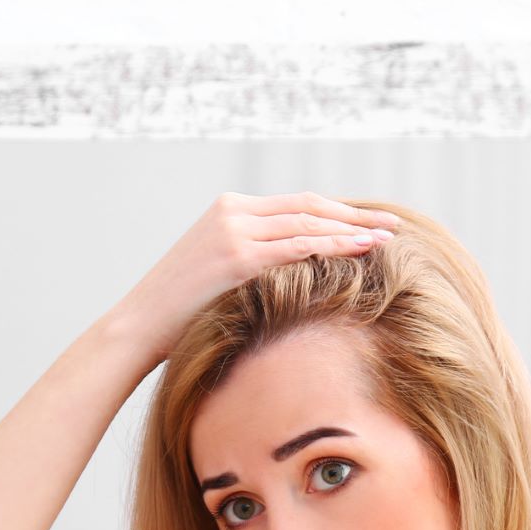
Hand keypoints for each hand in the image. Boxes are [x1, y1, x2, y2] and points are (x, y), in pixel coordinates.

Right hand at [110, 192, 398, 366]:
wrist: (139, 325)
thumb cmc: (180, 313)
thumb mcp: (219, 276)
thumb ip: (253, 263)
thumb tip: (295, 278)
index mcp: (229, 210)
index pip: (296, 204)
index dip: (337, 211)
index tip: (369, 222)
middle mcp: (233, 211)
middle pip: (308, 205)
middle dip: (354, 215)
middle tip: (392, 225)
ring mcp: (234, 231)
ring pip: (307, 223)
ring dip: (351, 230)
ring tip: (386, 239)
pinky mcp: (236, 255)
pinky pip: (296, 246)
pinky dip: (332, 245)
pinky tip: (360, 250)